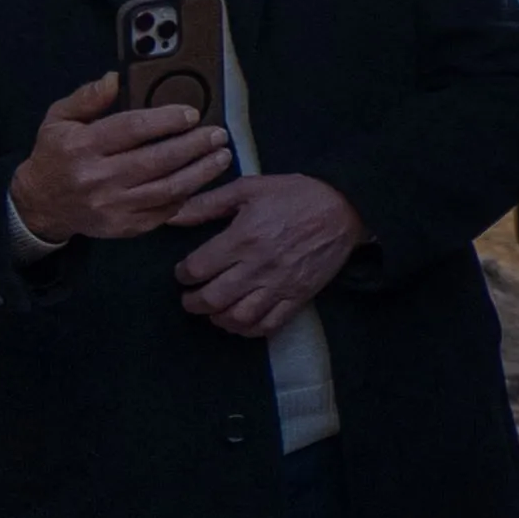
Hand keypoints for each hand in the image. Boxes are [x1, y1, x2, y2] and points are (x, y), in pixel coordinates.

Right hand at [9, 72, 229, 241]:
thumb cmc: (55, 156)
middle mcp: (98, 177)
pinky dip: (187, 195)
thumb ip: (87, 98)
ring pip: (168, 188)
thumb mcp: (59, 119)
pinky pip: (164, 211)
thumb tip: (115, 79)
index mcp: (82, 146)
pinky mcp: (124, 226)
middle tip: (218, 134)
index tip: (192, 114)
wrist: (41, 204)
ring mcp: (113, 206)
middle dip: (195, 146)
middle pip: (158, 160)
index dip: (166, 120)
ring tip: (221, 156)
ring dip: (201, 172)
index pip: (132, 129)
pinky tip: (200, 180)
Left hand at [173, 172, 360, 338]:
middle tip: (190, 298)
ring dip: (219, 319)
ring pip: (239, 317)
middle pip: (213, 299)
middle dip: (193, 303)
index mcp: (242, 238)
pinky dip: (249, 329)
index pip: (198, 268)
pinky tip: (240, 322)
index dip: (182, 274)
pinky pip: (270, 324)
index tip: (183, 273)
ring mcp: (280, 285)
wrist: (345, 208)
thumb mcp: (249, 188)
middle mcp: (258, 266)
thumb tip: (174, 216)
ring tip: (213, 312)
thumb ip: (208, 203)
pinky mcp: (299, 296)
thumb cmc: (296, 195)